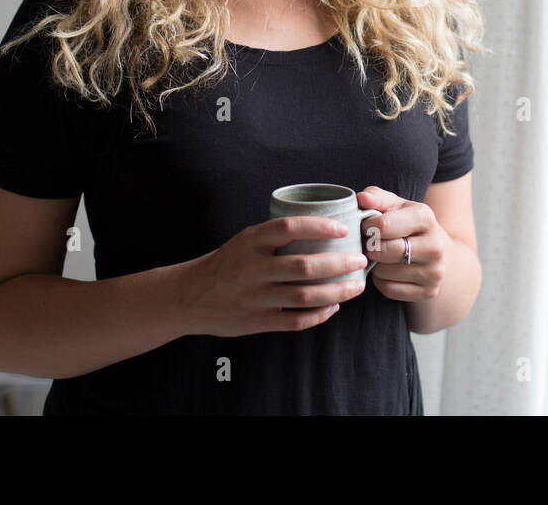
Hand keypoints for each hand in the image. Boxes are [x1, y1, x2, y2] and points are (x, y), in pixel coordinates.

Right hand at [177, 217, 369, 337]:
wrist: (188, 297)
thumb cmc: (226, 264)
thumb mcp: (244, 241)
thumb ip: (274, 237)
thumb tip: (321, 229)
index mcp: (250, 242)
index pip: (288, 227)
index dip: (318, 226)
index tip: (342, 229)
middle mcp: (252, 268)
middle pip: (304, 265)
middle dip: (338, 263)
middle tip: (359, 260)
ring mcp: (254, 297)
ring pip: (305, 295)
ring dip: (336, 291)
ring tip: (356, 286)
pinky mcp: (256, 321)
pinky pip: (295, 320)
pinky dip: (319, 314)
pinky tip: (333, 307)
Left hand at [355, 186, 448, 302]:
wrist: (440, 252)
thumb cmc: (409, 225)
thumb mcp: (397, 206)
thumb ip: (377, 198)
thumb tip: (361, 198)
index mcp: (425, 218)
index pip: (382, 225)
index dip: (366, 226)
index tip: (365, 226)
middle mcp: (434, 246)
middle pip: (383, 251)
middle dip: (369, 247)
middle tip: (368, 244)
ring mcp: (434, 272)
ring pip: (383, 273)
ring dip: (373, 266)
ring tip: (379, 257)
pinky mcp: (428, 292)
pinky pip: (388, 289)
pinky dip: (381, 281)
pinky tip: (387, 271)